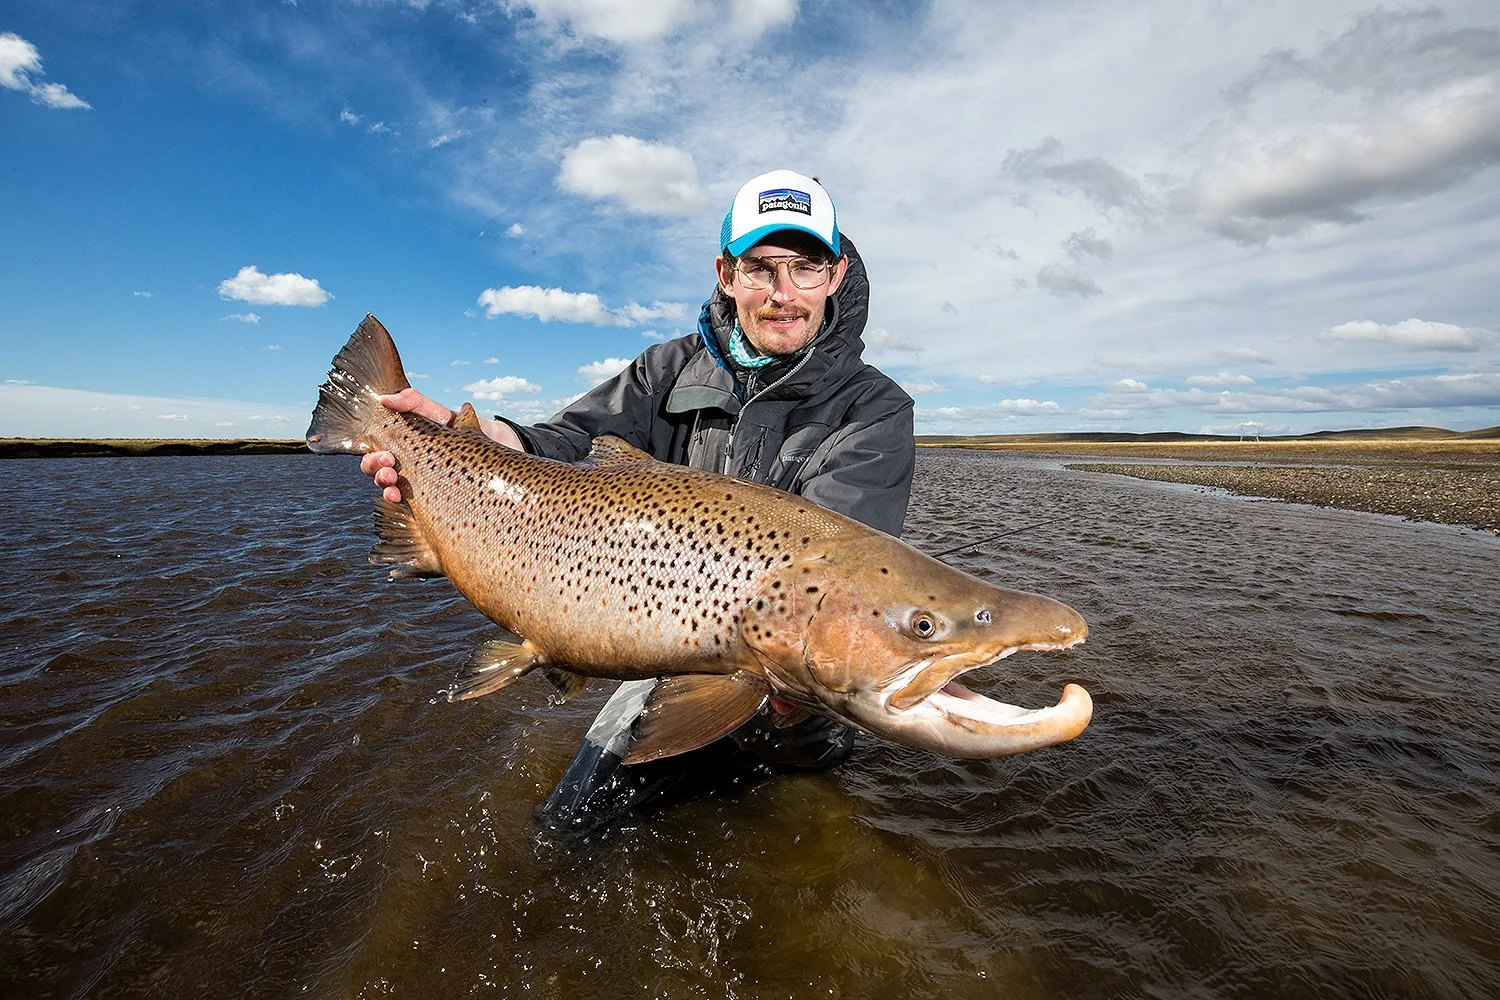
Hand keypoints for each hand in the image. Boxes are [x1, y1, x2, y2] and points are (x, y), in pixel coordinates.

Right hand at [359, 389, 523, 502]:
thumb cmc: (482, 433)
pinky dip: (400, 503)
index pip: (379, 448)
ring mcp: (424, 485)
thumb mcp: (450, 417)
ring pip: (390, 488)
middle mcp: (413, 465)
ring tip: (393, 486)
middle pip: (379, 469)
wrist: (514, 454)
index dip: (370, 452)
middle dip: (375, 468)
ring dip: (384, 486)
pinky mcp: (437, 504)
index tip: (382, 451)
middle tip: (389, 464)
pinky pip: (412, 508)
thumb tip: (386, 397)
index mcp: (413, 444)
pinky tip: (400, 500)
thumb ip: (420, 404)